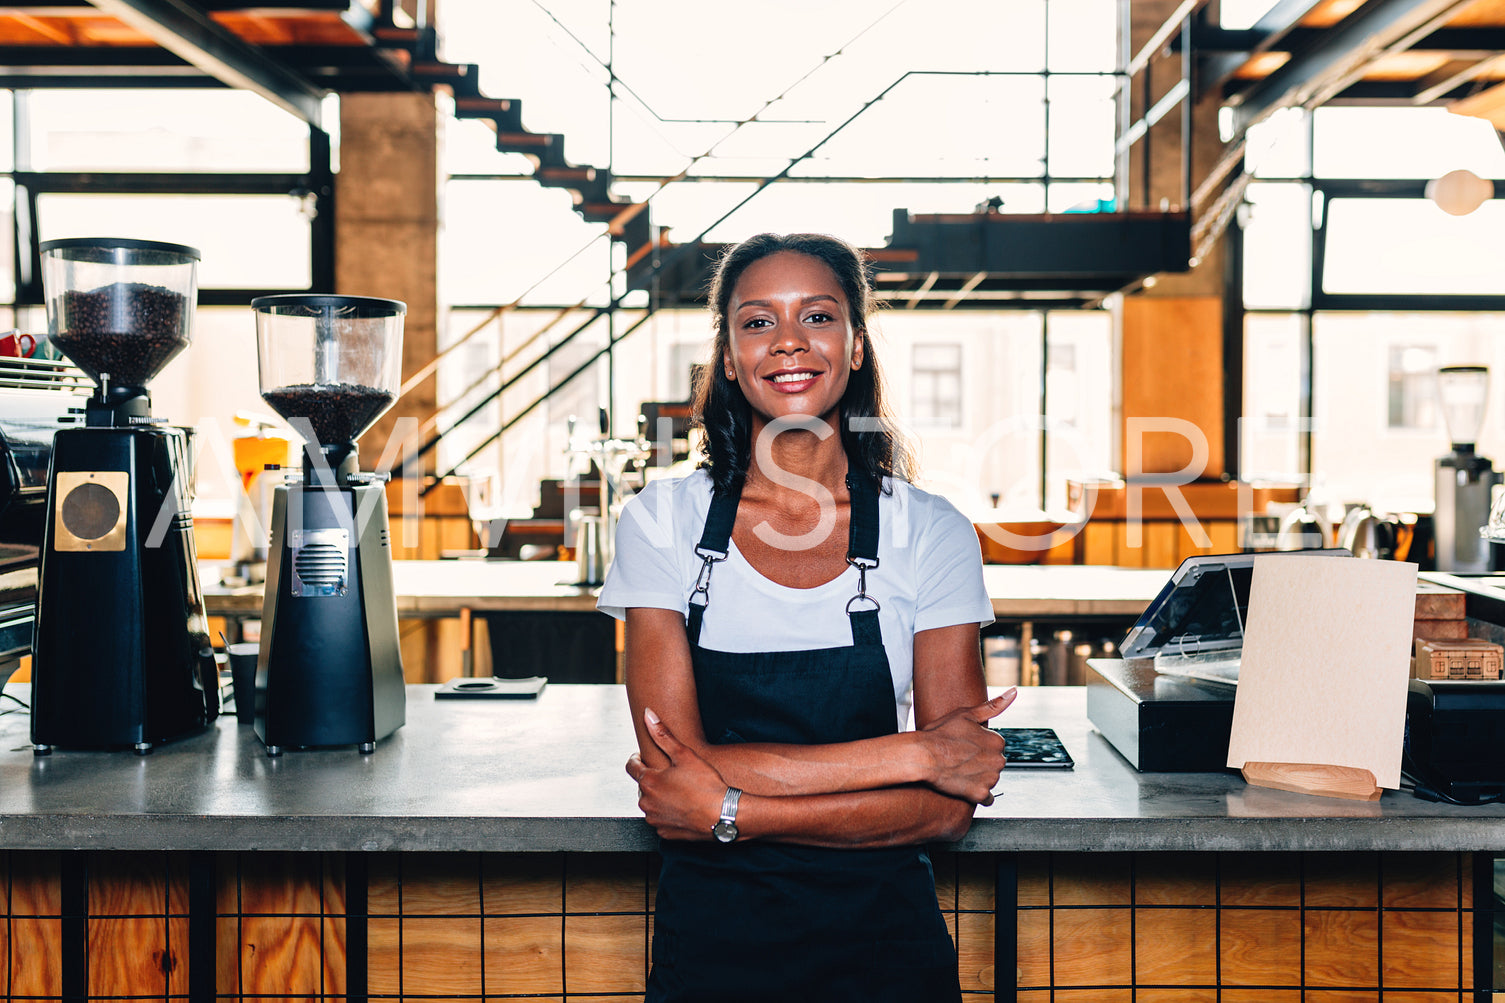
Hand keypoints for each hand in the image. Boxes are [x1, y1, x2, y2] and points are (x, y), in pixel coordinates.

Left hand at [625, 708, 730, 839]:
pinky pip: (661, 819)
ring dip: (660, 796)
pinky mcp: (665, 832)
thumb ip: (663, 734)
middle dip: (653, 778)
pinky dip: (668, 813)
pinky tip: (683, 807)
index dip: (636, 758)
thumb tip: (648, 715)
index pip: (631, 767)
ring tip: (680, 791)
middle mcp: (647, 802)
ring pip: (651, 803)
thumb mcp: (684, 754)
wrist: (722, 815)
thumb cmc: (705, 785)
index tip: (642, 756)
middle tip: (671, 774)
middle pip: (643, 786)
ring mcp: (655, 819)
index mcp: (649, 781)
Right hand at [917, 688, 1015, 804]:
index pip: (994, 746)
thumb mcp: (966, 714)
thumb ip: (994, 705)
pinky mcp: (980, 795)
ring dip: (979, 777)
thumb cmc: (940, 734)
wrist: (922, 757)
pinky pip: (986, 799)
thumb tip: (1015, 690)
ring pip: (990, 779)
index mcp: (997, 740)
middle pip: (994, 763)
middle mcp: (999, 760)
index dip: (977, 746)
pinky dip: (978, 795)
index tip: (963, 746)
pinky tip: (964, 786)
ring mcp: (991, 779)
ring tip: (959, 771)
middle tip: (959, 758)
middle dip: (980, 762)